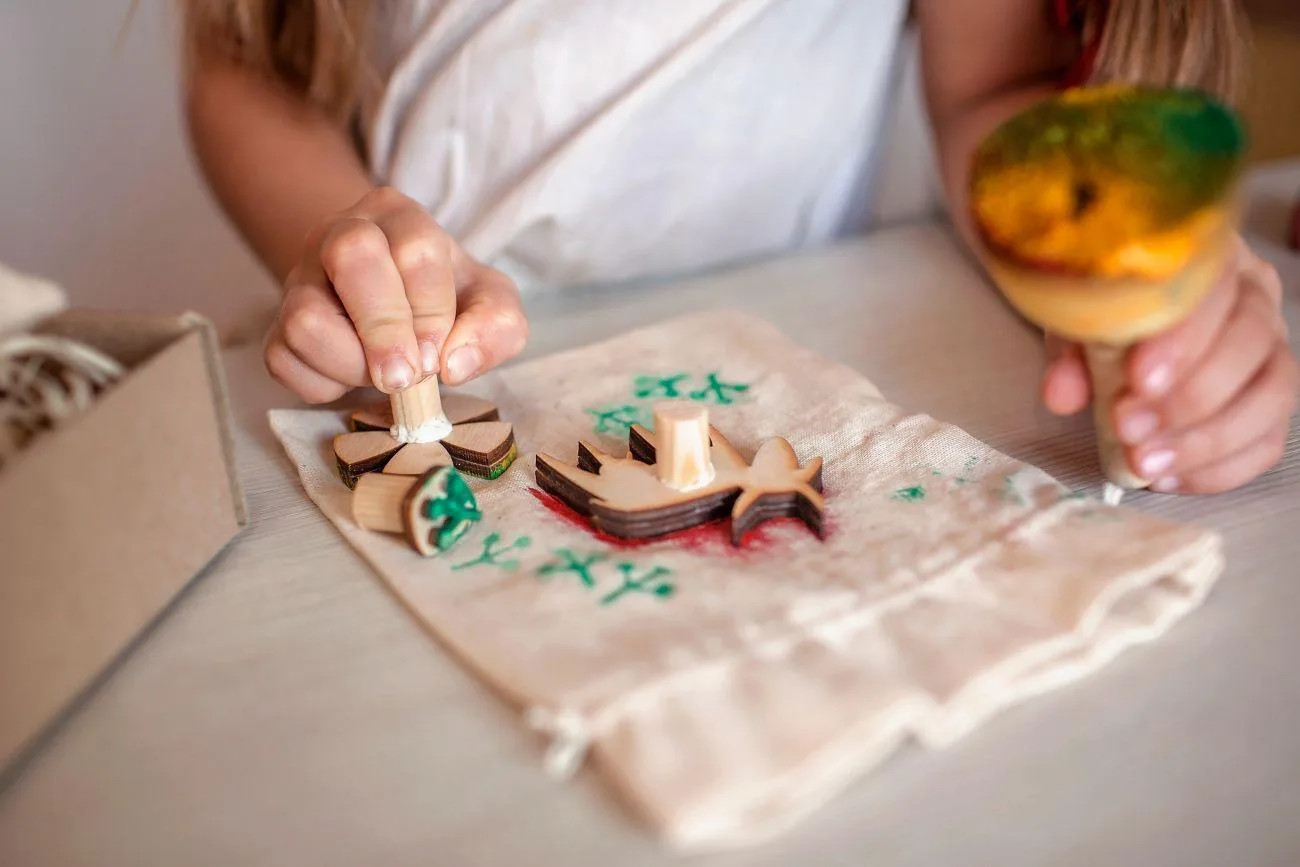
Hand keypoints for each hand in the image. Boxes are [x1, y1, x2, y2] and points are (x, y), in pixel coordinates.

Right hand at [264, 187, 527, 402]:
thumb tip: (456, 364)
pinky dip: (323, 384)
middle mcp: (340, 232)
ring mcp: (299, 277)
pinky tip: (352, 375)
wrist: (398, 307)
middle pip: (350, 257)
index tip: (438, 358)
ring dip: (351, 364)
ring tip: (381, 374)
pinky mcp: (275, 324)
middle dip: (383, 328)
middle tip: (405, 377)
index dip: (430, 311)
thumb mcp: (490, 304)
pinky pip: (284, 358)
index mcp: (398, 216)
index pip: (415, 249)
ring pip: (305, 319)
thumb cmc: (449, 301)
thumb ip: (496, 326)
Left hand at [1041, 237, 1296, 493]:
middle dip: (1190, 398)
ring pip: (1272, 396)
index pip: (1218, 292)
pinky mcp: (1271, 403)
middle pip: (1252, 345)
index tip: (1138, 380)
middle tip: (1129, 428)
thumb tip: (1061, 396)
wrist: (1118, 317)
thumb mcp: (1078, 318)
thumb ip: (1071, 352)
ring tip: (1146, 463)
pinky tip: (1170, 478)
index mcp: (1213, 262)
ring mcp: (1272, 351)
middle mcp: (1256, 300)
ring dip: (1207, 440)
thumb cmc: (1103, 309)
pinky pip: (1268, 441)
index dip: (1184, 340)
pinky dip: (1221, 468)